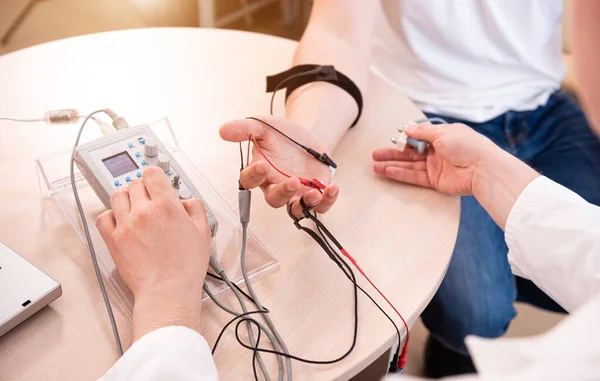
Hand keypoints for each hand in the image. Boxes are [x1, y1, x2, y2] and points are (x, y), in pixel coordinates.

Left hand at [96, 167, 210, 340]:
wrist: (168, 291)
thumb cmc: (186, 267)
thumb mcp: (203, 232)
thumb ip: (195, 208)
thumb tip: (186, 200)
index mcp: (166, 206)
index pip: (152, 174)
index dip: (155, 176)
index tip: (157, 182)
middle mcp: (143, 211)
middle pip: (134, 184)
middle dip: (143, 189)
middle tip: (150, 201)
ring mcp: (125, 225)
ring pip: (117, 196)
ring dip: (126, 199)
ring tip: (134, 209)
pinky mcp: (113, 240)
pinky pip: (103, 218)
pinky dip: (110, 216)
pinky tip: (120, 221)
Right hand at [220, 115, 339, 216]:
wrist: (306, 138)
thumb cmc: (282, 136)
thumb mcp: (264, 126)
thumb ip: (245, 128)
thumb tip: (223, 130)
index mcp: (260, 172)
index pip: (250, 180)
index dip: (254, 176)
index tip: (262, 165)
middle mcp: (275, 187)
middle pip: (274, 200)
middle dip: (282, 192)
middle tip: (292, 181)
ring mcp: (295, 194)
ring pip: (295, 209)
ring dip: (305, 204)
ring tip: (314, 193)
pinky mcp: (314, 196)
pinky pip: (320, 207)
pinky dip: (327, 201)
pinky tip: (333, 189)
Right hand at [373, 123, 500, 194]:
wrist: (483, 169)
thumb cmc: (467, 146)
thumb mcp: (442, 132)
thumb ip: (422, 131)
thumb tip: (406, 128)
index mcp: (441, 136)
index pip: (417, 136)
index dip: (404, 138)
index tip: (392, 139)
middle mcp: (437, 151)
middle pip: (410, 152)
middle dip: (393, 153)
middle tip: (375, 155)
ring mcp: (435, 166)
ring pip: (409, 165)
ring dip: (392, 165)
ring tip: (375, 166)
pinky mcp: (435, 181)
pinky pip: (414, 177)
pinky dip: (401, 174)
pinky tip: (388, 171)